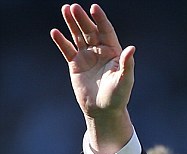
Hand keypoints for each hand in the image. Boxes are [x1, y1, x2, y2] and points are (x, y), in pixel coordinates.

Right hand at [51, 3, 133, 153]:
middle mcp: (100, 51)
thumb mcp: (124, 80)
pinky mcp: (76, 64)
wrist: (103, 111)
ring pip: (78, 36)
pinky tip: (55, 32)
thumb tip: (132, 48)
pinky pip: (67, 50)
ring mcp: (87, 57)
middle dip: (83, 19)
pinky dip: (61, 41)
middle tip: (74, 7)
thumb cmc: (118, 97)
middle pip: (90, 30)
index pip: (106, 31)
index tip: (94, 8)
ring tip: (65, 9)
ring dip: (72, 24)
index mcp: (114, 52)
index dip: (101, 20)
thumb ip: (127, 64)